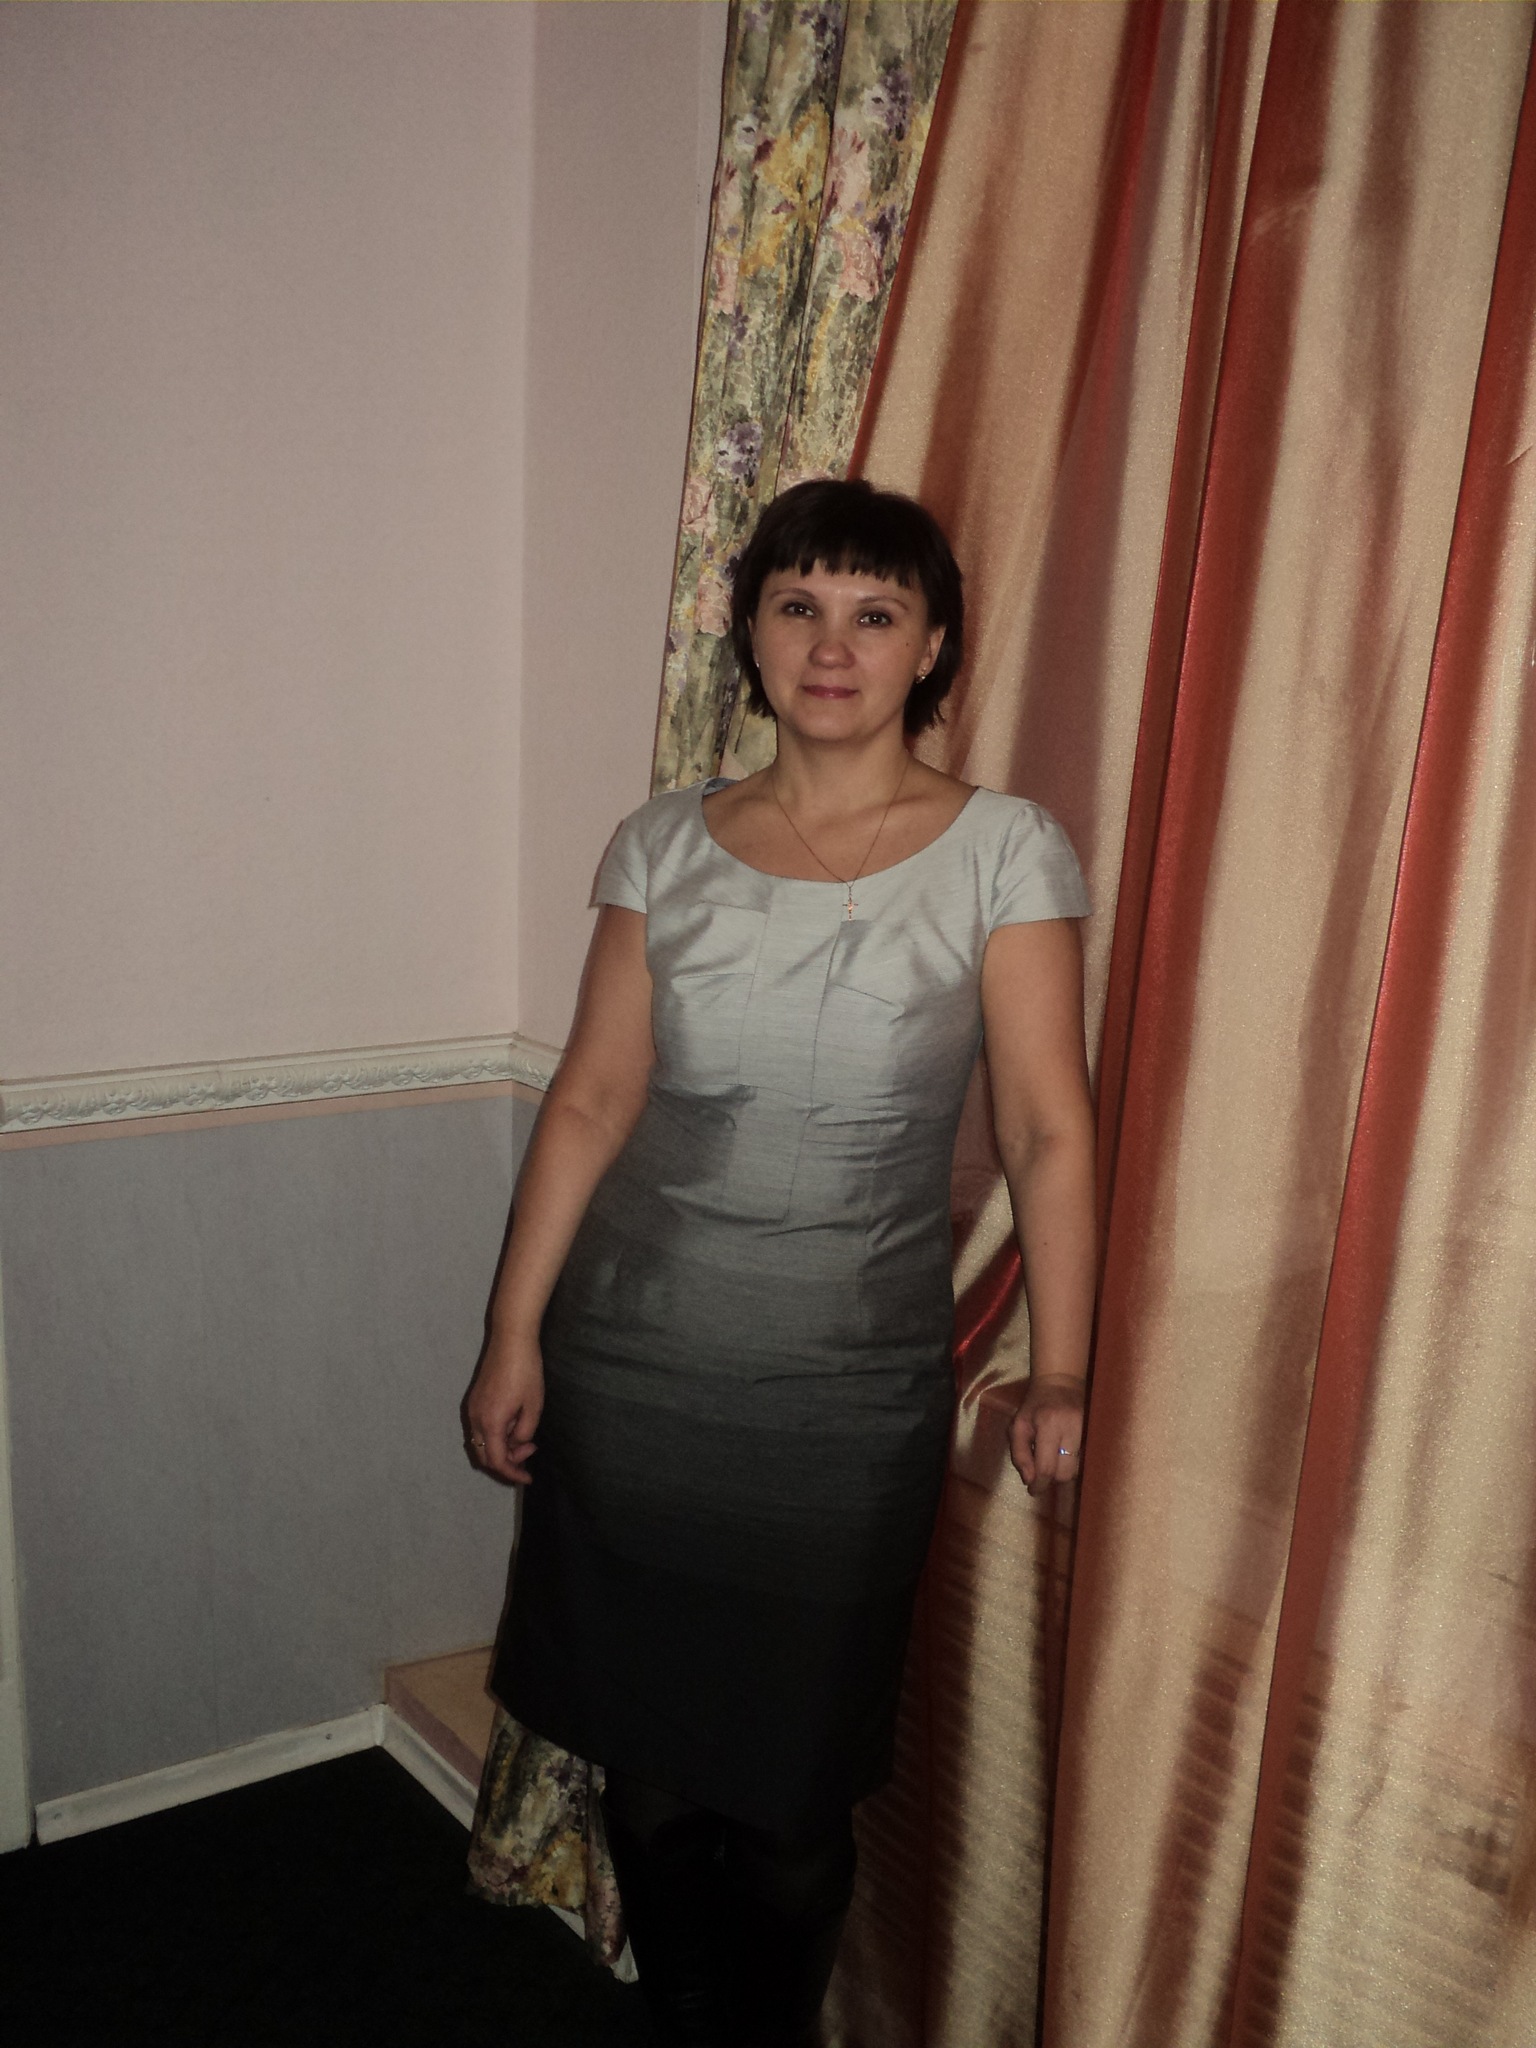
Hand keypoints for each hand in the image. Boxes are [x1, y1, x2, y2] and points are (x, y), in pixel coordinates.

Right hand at [464, 1327, 544, 1485]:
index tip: (527, 1478)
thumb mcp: (533, 1406)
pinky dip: (495, 1435)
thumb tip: (518, 1444)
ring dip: (501, 1447)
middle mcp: (475, 1418)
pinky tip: (514, 1425)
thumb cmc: (526, 1371)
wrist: (511, 1340)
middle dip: (507, 1462)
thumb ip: (524, 1432)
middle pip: (484, 1456)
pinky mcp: (474, 1400)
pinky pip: (480, 1428)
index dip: (512, 1474)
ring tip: (525, 1437)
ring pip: (481, 1442)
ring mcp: (472, 1408)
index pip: (496, 1461)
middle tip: (530, 1451)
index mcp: (490, 1423)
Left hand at [1008, 1374, 1084, 1497]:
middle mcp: (1071, 1429)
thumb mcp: (1018, 1425)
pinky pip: (1084, 1460)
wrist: (1061, 1382)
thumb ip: (1019, 1454)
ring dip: (1063, 1472)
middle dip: (1052, 1479)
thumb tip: (1029, 1480)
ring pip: (1077, 1469)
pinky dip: (1073, 1464)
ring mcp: (1087, 1431)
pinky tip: (1064, 1457)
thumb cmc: (1035, 1405)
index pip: (1047, 1467)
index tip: (1033, 1491)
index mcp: (1048, 1425)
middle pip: (1065, 1473)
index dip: (1039, 1484)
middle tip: (1042, 1474)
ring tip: (1053, 1462)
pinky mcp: (1094, 1433)